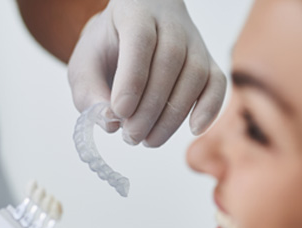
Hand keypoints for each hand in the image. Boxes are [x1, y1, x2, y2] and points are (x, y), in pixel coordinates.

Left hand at [68, 0, 226, 145]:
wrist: (132, 34)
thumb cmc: (106, 51)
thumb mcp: (84, 67)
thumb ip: (89, 92)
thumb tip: (110, 122)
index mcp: (134, 11)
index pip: (140, 39)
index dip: (132, 79)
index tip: (120, 112)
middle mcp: (170, 22)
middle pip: (169, 61)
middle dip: (149, 108)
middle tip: (130, 136)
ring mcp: (194, 41)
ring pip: (194, 76)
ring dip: (172, 117)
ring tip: (147, 140)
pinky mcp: (207, 63)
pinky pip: (217, 84)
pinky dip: (209, 108)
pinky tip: (193, 130)